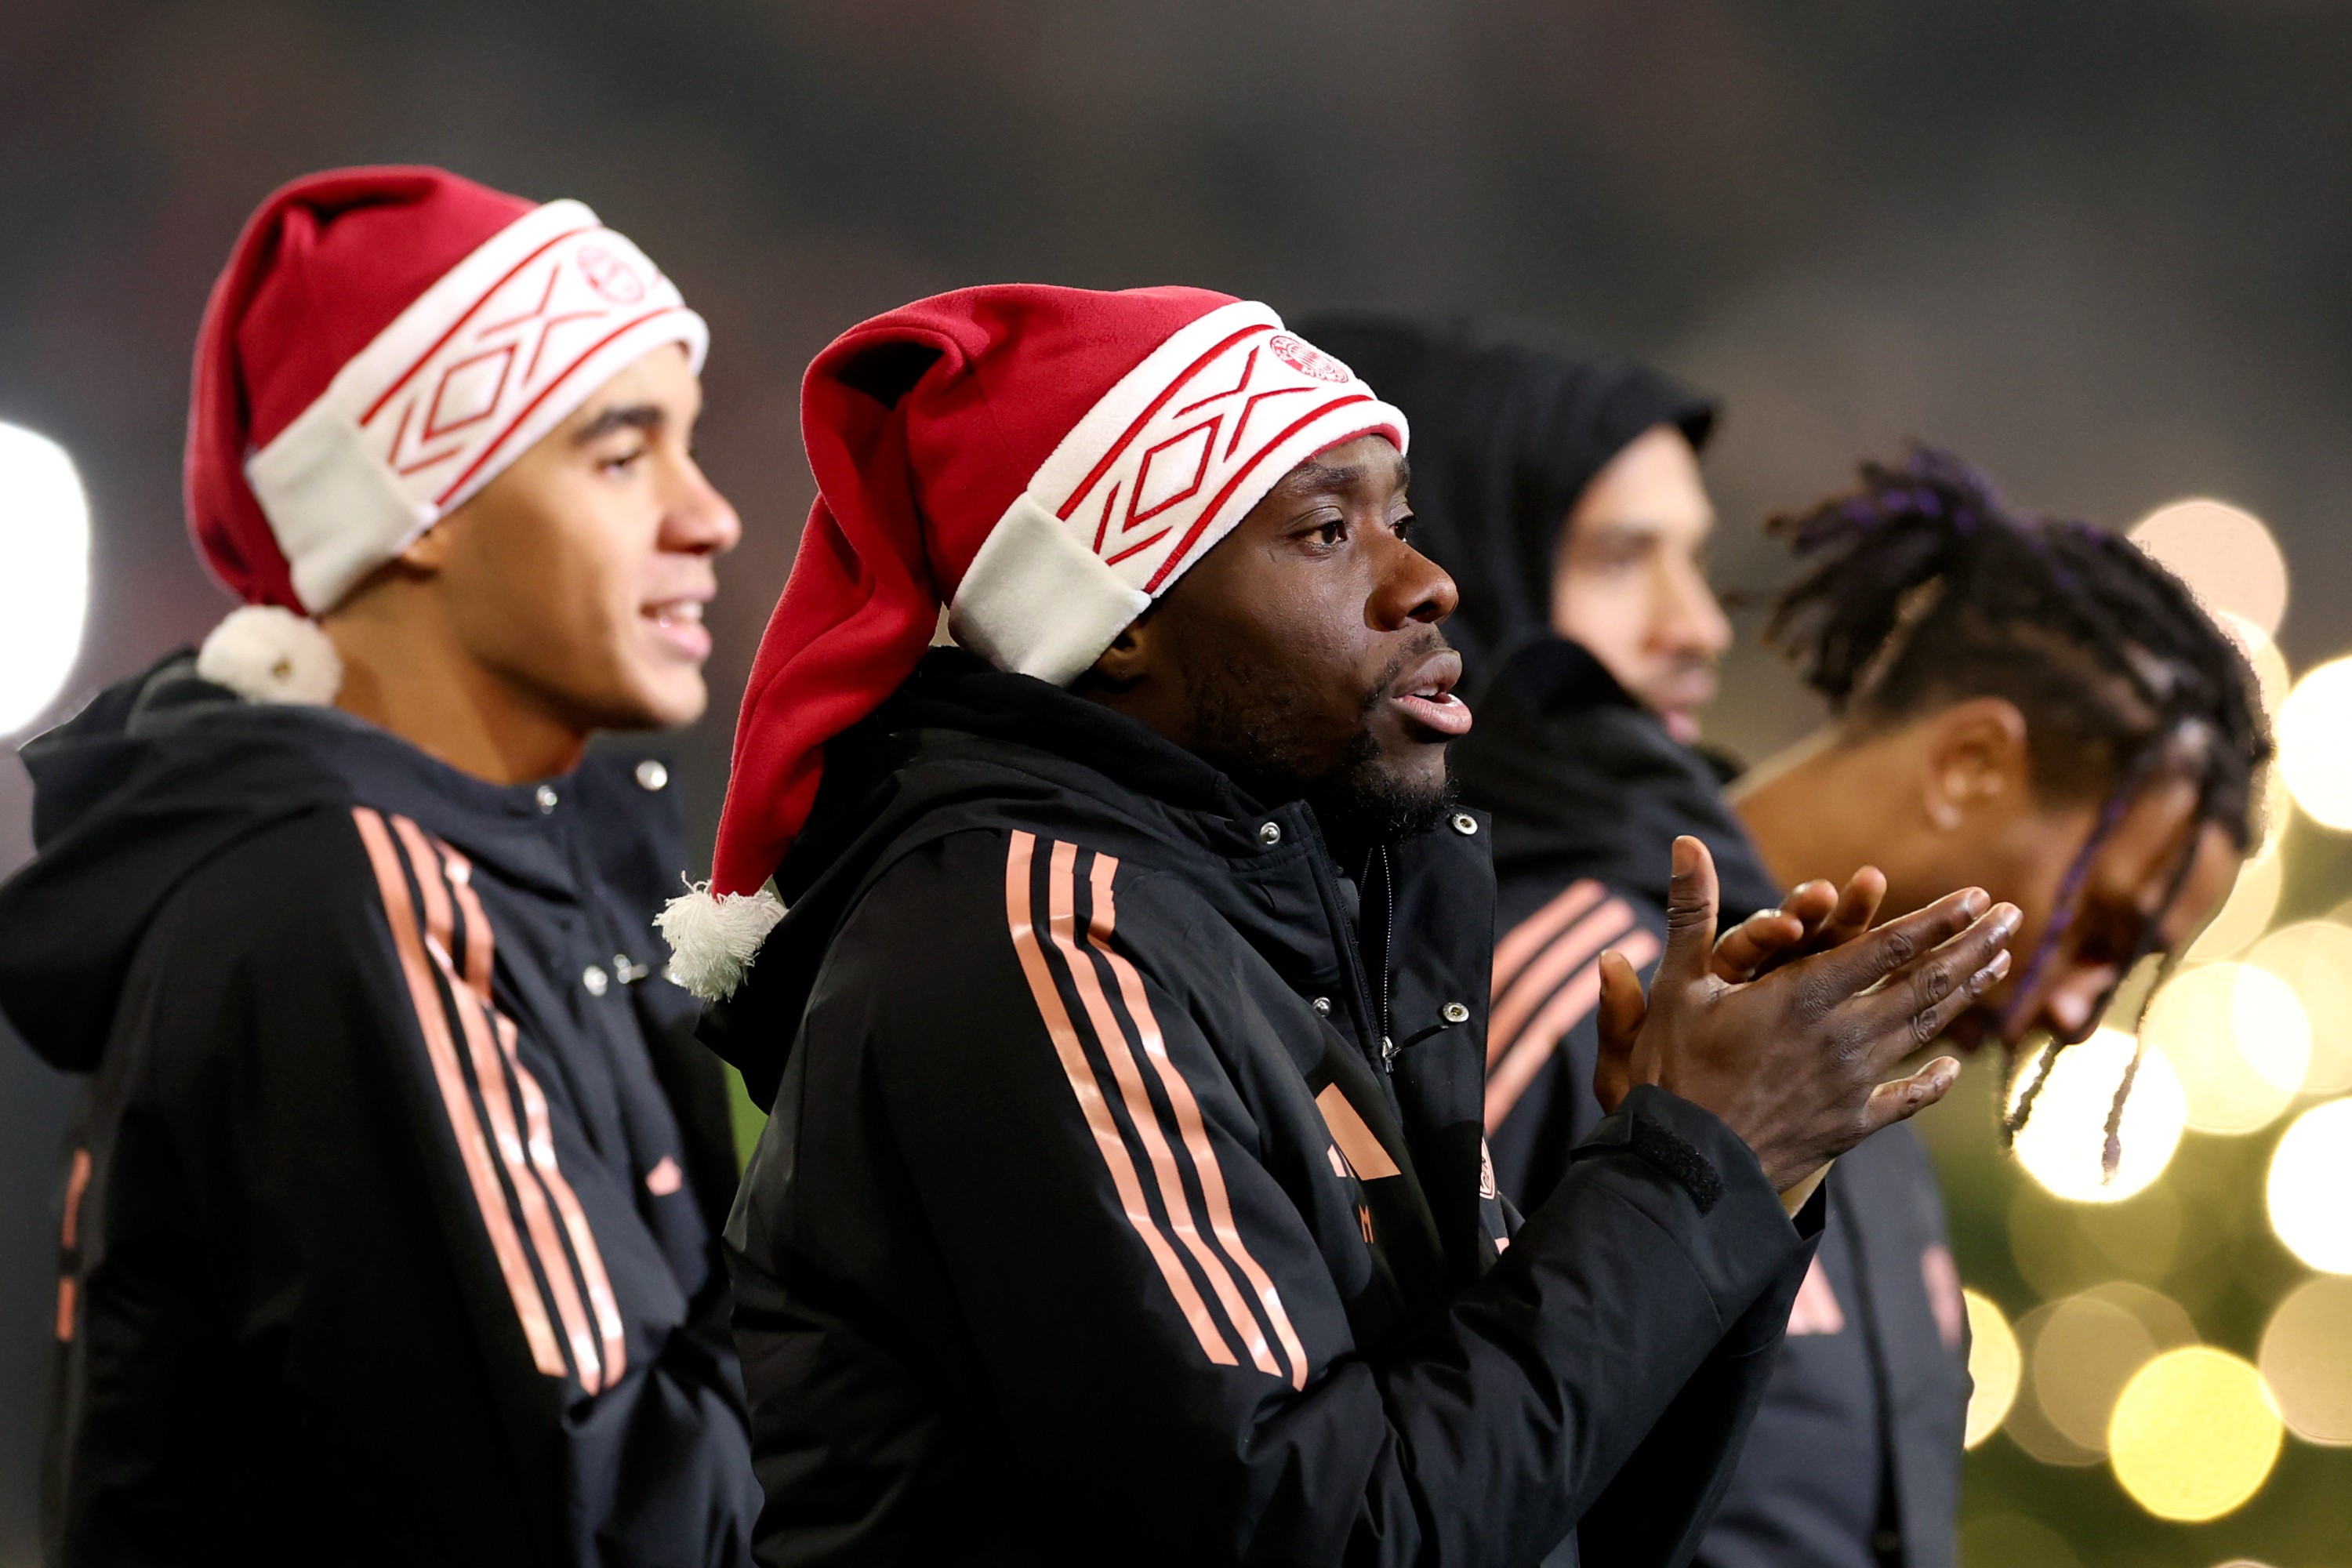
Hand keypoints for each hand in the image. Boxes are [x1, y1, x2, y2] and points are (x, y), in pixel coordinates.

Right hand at [1593, 837, 2015, 1192]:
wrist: (1683, 1166)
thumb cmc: (1672, 1070)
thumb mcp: (1676, 982)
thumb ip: (1691, 909)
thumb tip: (1686, 842)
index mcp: (1803, 996)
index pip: (1886, 949)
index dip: (1935, 920)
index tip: (1978, 897)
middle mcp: (1840, 1037)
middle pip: (1921, 985)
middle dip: (1970, 946)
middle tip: (2013, 918)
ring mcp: (1850, 1084)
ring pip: (1921, 1032)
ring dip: (1962, 994)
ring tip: (1999, 965)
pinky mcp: (1848, 1124)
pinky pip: (1904, 1099)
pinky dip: (1934, 1081)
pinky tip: (1953, 1067)